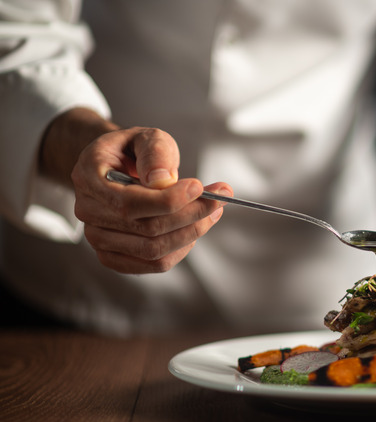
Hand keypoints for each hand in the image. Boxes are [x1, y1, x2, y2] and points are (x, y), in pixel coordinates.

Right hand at [68, 125, 231, 273]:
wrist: (117, 167)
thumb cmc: (134, 151)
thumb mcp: (146, 137)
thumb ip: (155, 153)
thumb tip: (163, 181)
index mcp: (89, 177)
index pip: (131, 203)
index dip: (171, 200)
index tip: (201, 187)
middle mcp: (88, 211)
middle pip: (147, 229)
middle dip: (192, 214)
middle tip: (220, 199)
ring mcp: (97, 237)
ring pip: (153, 250)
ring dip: (191, 232)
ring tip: (212, 212)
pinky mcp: (113, 256)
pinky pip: (153, 264)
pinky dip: (181, 249)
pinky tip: (194, 229)